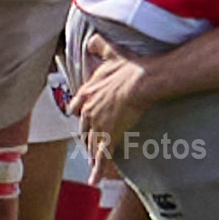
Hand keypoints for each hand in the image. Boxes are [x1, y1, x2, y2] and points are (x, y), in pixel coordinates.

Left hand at [69, 33, 153, 165]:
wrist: (141, 81)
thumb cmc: (129, 67)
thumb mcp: (111, 52)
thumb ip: (99, 46)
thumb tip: (91, 40)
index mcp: (88, 93)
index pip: (77, 106)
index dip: (80, 112)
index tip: (81, 116)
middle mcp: (89, 111)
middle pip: (84, 128)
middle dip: (87, 135)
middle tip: (90, 143)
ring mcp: (98, 126)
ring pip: (92, 143)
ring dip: (92, 152)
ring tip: (93, 161)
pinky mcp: (109, 137)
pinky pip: (102, 157)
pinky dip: (97, 169)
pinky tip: (94, 180)